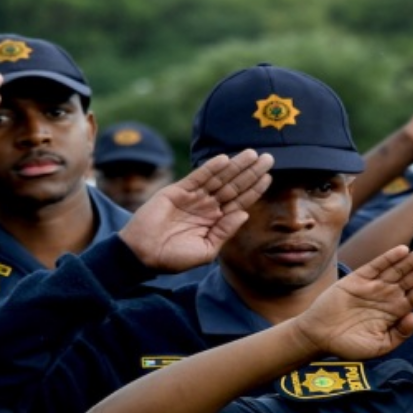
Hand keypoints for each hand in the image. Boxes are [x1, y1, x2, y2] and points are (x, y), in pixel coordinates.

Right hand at [118, 149, 273, 271]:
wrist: (143, 255)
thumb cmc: (173, 258)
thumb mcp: (206, 251)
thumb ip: (225, 232)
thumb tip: (244, 213)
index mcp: (215, 221)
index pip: (239, 201)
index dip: (254, 189)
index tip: (268, 177)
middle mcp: (207, 206)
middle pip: (233, 186)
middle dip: (250, 172)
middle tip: (269, 158)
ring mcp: (193, 197)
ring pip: (219, 178)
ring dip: (235, 166)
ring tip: (251, 154)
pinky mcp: (177, 191)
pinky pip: (197, 177)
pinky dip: (210, 168)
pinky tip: (224, 159)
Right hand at [293, 240, 412, 359]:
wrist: (319, 337)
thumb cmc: (349, 345)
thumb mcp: (380, 347)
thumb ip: (400, 334)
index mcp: (398, 309)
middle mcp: (390, 294)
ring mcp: (375, 285)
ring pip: (402, 267)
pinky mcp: (358, 279)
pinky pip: (376, 266)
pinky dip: (389, 258)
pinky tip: (403, 250)